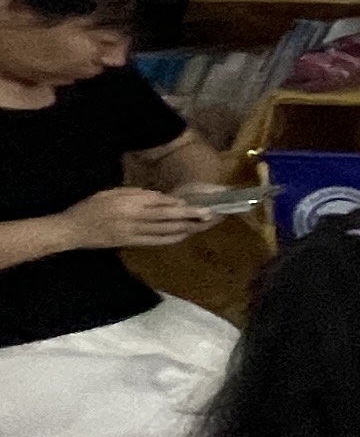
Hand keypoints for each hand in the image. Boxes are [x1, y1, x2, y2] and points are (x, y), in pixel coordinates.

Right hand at [62, 185, 214, 250]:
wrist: (72, 230)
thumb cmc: (90, 207)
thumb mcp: (112, 192)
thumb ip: (137, 193)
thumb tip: (162, 198)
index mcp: (129, 202)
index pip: (161, 202)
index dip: (180, 204)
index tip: (196, 203)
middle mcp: (134, 218)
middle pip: (168, 217)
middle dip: (191, 216)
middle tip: (210, 214)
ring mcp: (133, 232)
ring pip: (165, 231)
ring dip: (186, 228)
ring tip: (202, 225)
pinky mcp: (131, 243)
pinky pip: (156, 241)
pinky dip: (172, 238)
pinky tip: (183, 235)